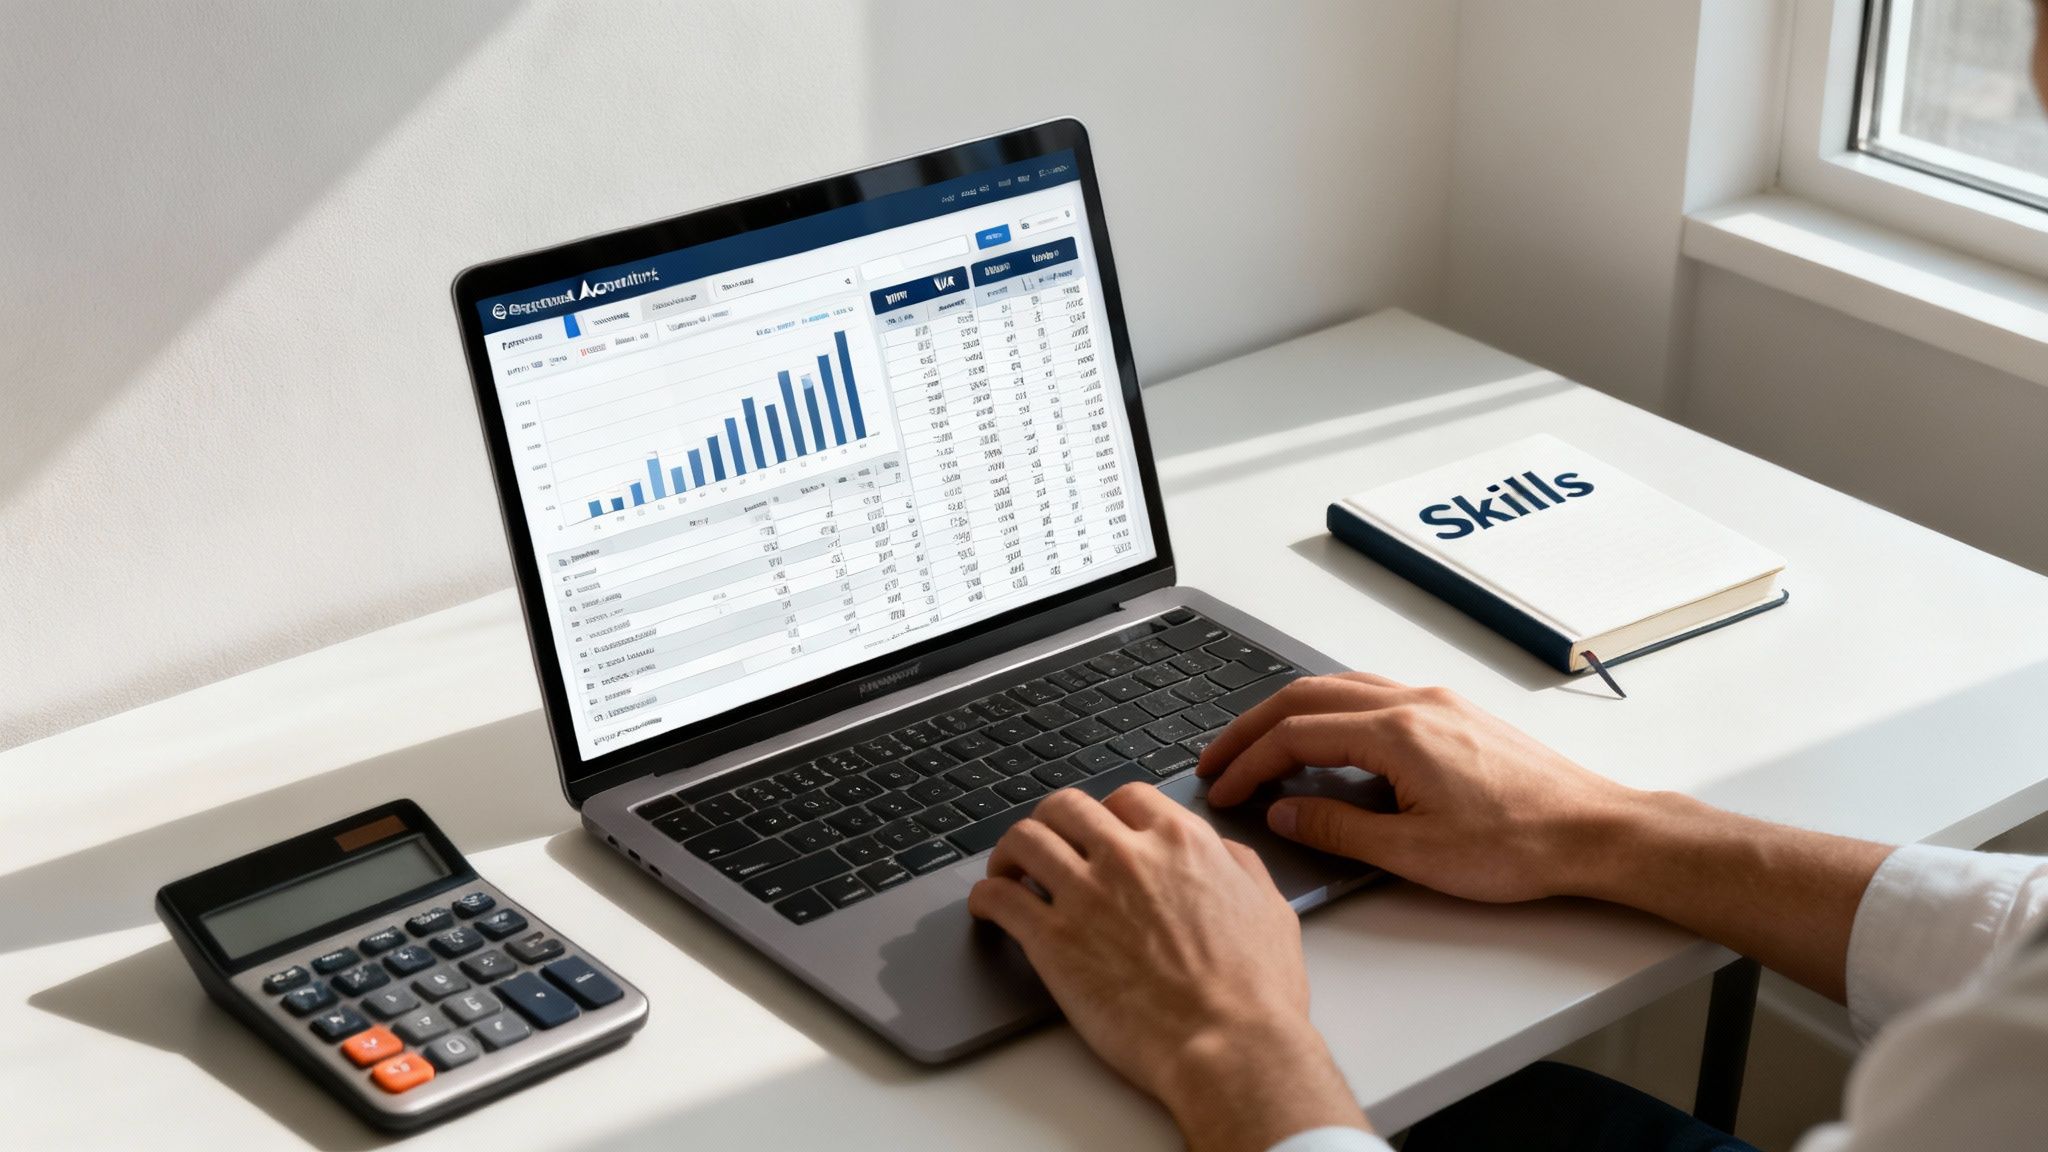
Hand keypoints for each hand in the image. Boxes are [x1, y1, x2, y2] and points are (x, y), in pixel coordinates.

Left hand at [969, 783, 1369, 1151]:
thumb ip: (1238, 867)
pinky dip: (985, 897)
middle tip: (1046, 844)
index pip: (1126, 797)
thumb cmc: (1256, 993)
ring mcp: (1085, 894)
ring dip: (1010, 852)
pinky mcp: (1052, 940)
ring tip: (1007, 871)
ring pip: (1024, 840)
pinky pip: (999, 898)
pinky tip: (988, 908)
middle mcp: (1127, 856)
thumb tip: (1219, 852)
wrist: (1231, 1046)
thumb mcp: (1269, 909)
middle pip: (1065, 806)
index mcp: (1181, 842)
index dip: (1108, 813)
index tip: (1100, 833)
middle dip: (1051, 821)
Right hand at [1198, 674, 1642, 902]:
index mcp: (1396, 732)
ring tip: (1260, 747)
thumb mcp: (1413, 854)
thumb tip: (1285, 814)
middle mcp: (1413, 702)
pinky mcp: (1454, 713)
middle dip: (1253, 728)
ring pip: (1338, 687)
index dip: (1249, 763)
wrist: (1595, 832)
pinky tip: (1325, 739)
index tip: (1224, 789)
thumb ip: (1337, 830)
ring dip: (1290, 713)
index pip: (1296, 735)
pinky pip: (1371, 693)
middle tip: (1219, 759)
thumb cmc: (1520, 844)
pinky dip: (1329, 711)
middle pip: (1306, 696)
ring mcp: (1436, 702)